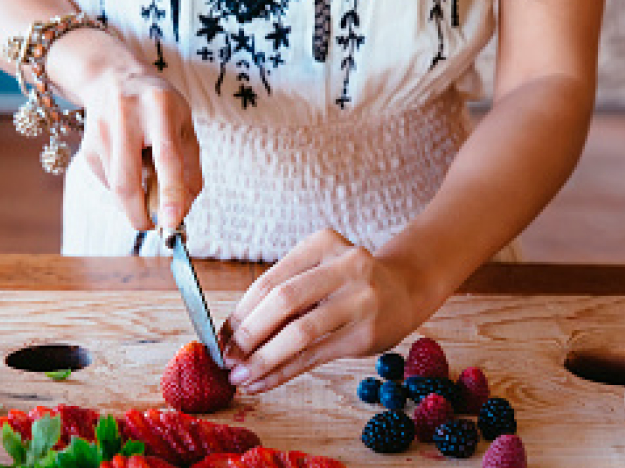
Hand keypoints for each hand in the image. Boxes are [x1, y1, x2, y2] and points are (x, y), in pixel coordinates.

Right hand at [55, 34, 202, 231]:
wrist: (111, 76)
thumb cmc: (158, 105)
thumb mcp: (184, 124)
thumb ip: (189, 166)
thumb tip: (183, 211)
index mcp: (158, 106)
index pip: (166, 157)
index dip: (171, 193)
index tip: (174, 222)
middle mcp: (125, 117)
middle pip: (127, 181)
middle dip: (139, 214)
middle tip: (152, 226)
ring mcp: (100, 132)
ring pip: (116, 186)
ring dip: (135, 199)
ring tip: (147, 176)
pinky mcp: (87, 147)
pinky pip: (108, 182)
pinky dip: (124, 187)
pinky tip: (130, 164)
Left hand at [218, 229, 440, 393]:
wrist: (404, 290)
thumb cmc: (347, 283)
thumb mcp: (319, 271)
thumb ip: (283, 294)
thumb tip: (232, 333)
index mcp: (323, 242)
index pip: (270, 281)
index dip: (240, 312)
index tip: (219, 337)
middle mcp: (346, 266)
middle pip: (283, 301)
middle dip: (248, 334)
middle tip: (227, 358)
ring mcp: (360, 299)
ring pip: (300, 332)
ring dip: (264, 359)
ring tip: (241, 376)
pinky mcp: (366, 333)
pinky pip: (315, 356)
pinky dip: (284, 372)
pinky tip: (264, 382)